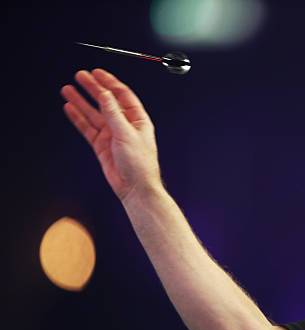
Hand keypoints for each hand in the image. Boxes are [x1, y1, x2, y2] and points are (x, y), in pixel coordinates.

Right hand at [61, 69, 162, 201]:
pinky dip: (78, 118)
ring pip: (94, 113)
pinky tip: (71, 108)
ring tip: (69, 89)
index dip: (109, 82)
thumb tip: (106, 95)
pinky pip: (88, 128)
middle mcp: (124, 125)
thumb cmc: (140, 165)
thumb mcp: (126, 134)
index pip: (122, 95)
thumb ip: (114, 114)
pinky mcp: (102, 145)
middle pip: (106, 101)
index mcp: (137, 120)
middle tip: (80, 76)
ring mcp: (112, 134)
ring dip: (82, 101)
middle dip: (93, 88)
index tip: (97, 73)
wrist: (135, 187)